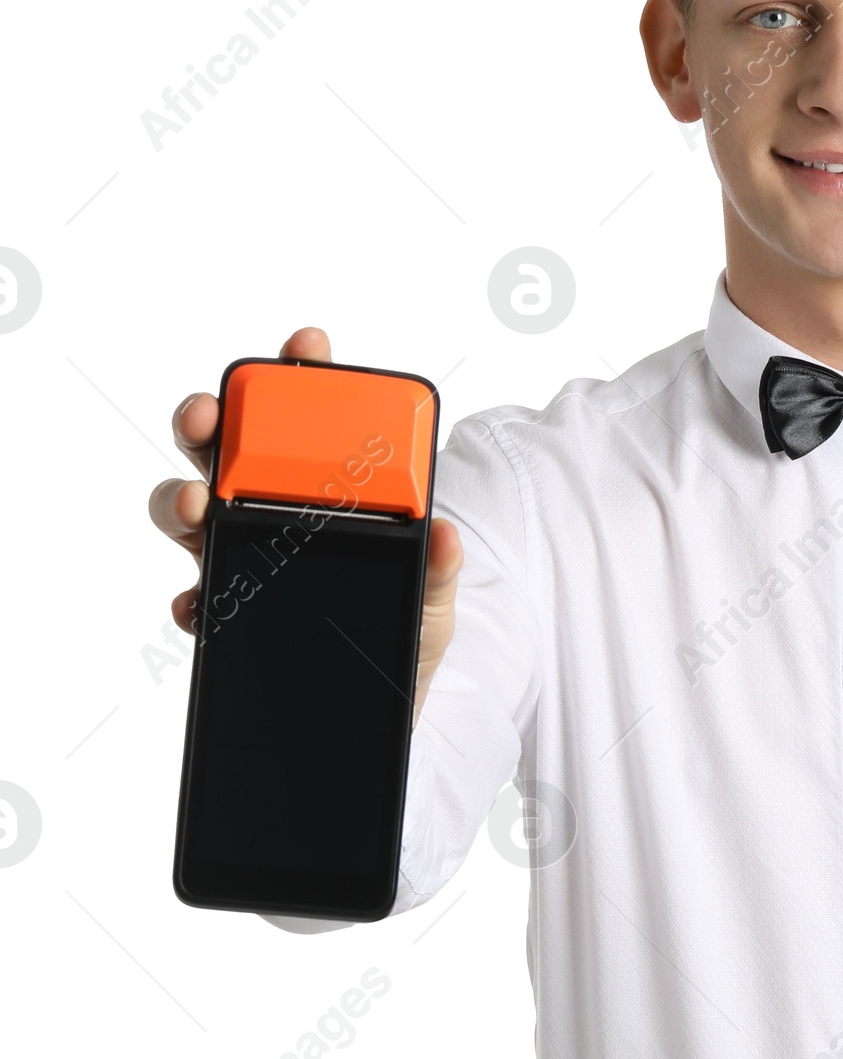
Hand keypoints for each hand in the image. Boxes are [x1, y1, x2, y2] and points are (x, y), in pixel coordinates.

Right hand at [147, 327, 462, 727]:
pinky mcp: (228, 613)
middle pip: (227, 448)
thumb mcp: (438, 602)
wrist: (385, 713)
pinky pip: (195, 596)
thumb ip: (439, 571)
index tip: (305, 346)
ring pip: (191, 509)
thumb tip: (445, 535)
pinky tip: (201, 602)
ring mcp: (244, 559)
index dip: (300, 373)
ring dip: (181, 494)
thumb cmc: (409, 638)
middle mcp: (275, 514)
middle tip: (209, 413)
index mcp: (328, 491)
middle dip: (210, 418)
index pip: (309, 418)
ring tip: (198, 500)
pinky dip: (191, 596)